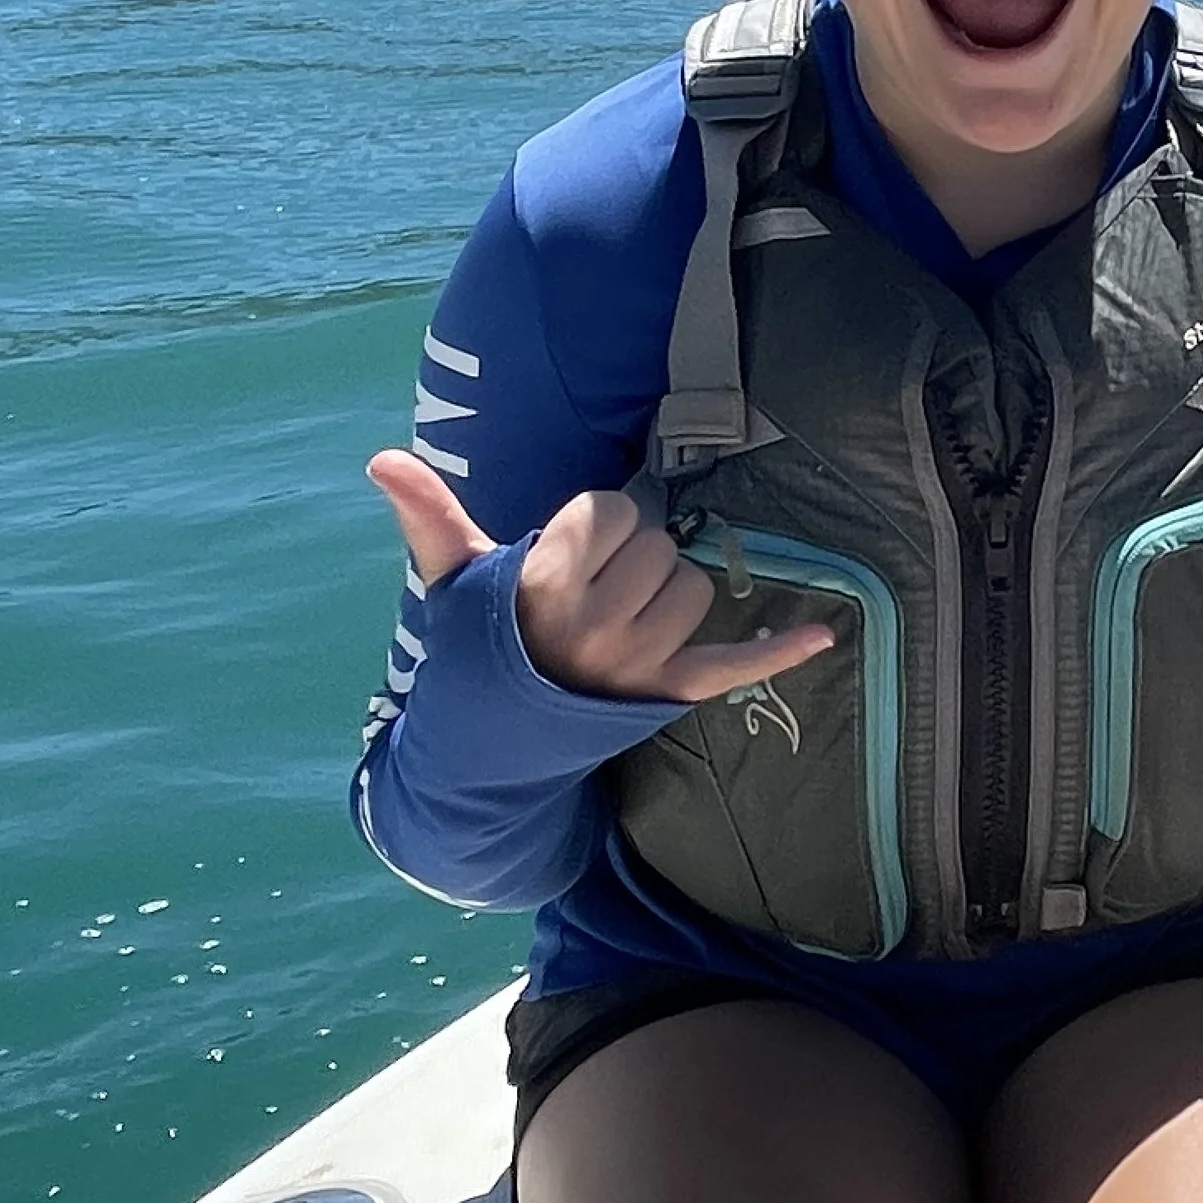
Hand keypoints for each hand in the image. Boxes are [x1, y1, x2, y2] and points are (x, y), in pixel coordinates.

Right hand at [367, 452, 835, 704]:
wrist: (490, 743)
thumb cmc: (477, 647)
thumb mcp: (452, 579)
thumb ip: (431, 515)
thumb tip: (382, 459)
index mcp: (547, 584)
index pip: (613, 513)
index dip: (597, 526)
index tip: (569, 554)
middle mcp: (597, 624)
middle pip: (659, 549)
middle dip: (632, 558)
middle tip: (592, 591)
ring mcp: (636, 662)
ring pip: (692, 591)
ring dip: (666, 594)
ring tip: (618, 619)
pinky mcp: (667, 693)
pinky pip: (732, 668)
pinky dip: (777, 654)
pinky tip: (820, 638)